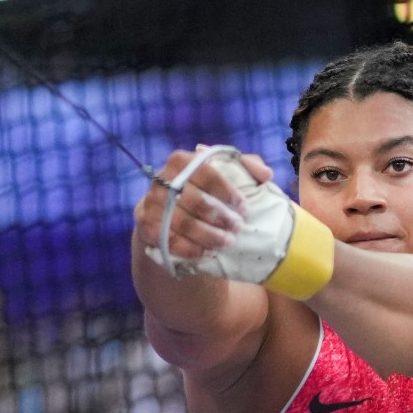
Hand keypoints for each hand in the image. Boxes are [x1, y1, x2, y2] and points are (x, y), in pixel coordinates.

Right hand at [133, 146, 263, 262]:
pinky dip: (191, 249)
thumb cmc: (204, 189)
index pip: (205, 173)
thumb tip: (266, 174)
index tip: (244, 207)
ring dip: (208, 235)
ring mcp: (151, 203)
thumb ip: (247, 167)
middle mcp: (161, 179)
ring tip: (226, 242)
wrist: (170, 211)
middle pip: (194, 200)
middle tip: (238, 228)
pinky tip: (208, 252)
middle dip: (220, 216)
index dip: (227, 191)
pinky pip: (170, 240)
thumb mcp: (225, 172)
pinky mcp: (146, 225)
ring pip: (182, 223)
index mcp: (180, 160)